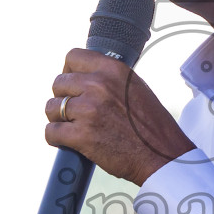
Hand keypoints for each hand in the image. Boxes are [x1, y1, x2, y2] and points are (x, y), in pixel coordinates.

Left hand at [46, 48, 193, 186]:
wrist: (162, 156)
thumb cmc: (152, 126)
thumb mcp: (135, 87)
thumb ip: (110, 78)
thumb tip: (85, 76)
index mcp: (113, 69)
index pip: (73, 57)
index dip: (68, 71)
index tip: (73, 84)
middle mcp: (98, 85)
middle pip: (58, 83)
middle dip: (63, 97)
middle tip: (75, 111)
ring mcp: (88, 110)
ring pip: (52, 107)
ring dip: (58, 118)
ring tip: (72, 126)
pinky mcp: (81, 135)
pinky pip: (51, 132)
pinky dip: (56, 138)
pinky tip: (68, 141)